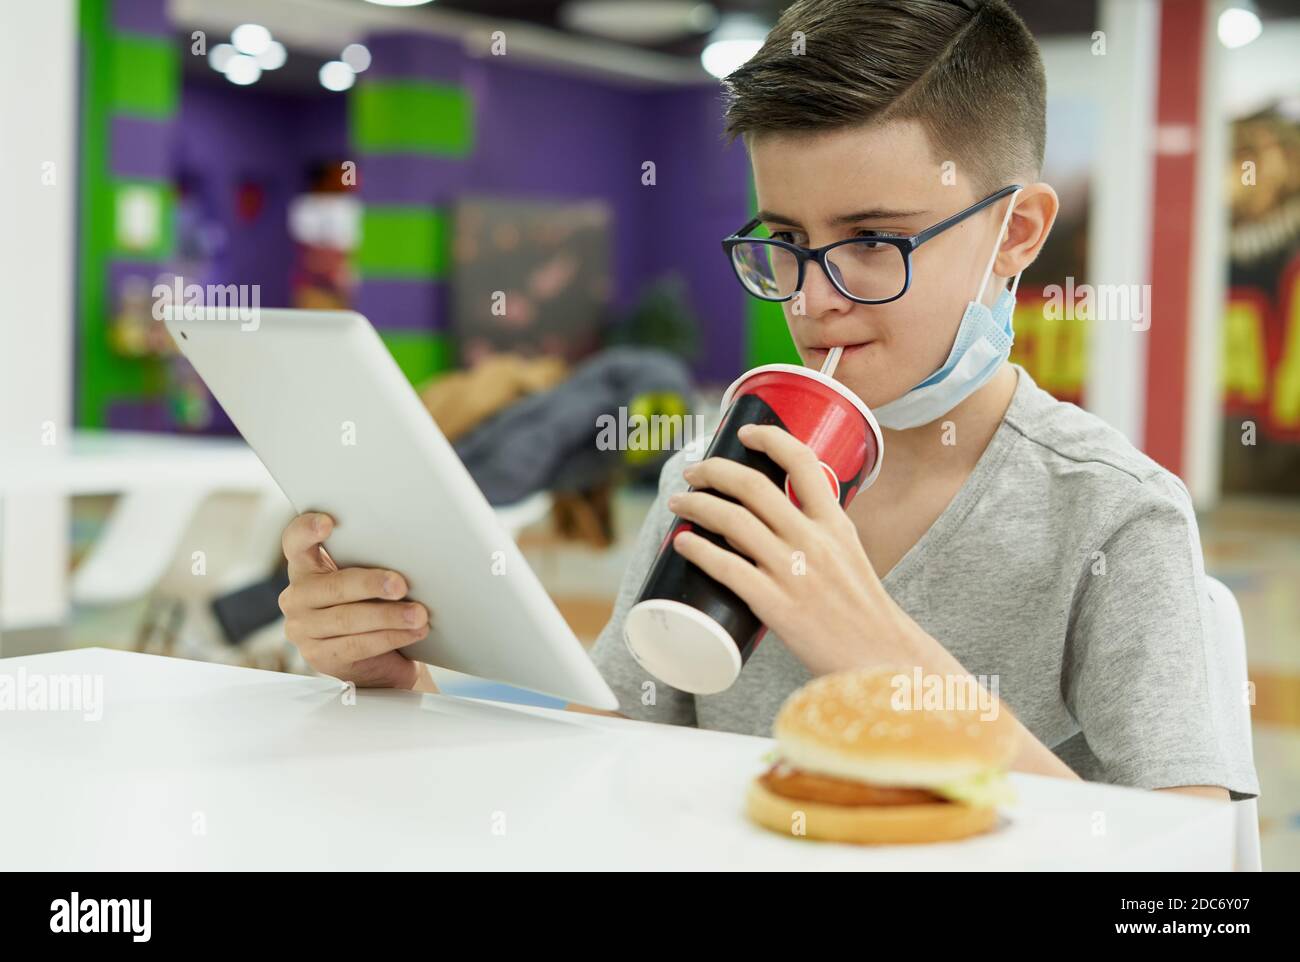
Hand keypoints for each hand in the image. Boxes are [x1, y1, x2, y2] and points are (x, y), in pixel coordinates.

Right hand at [278, 512, 430, 688]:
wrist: (379, 660)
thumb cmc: (374, 606)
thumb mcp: (367, 581)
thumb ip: (370, 564)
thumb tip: (407, 555)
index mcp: (305, 567)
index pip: (295, 542)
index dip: (307, 530)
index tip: (328, 522)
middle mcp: (297, 596)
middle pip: (333, 586)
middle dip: (371, 584)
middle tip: (401, 585)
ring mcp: (303, 628)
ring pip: (348, 618)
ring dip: (389, 616)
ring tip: (419, 614)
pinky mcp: (318, 656)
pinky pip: (358, 645)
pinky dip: (390, 637)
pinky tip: (413, 632)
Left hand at [667, 423, 921, 676]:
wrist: (882, 659)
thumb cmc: (862, 612)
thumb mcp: (850, 556)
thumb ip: (820, 534)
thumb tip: (779, 519)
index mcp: (836, 524)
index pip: (803, 462)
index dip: (769, 439)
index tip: (745, 434)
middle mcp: (814, 540)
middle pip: (754, 486)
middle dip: (714, 471)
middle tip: (693, 472)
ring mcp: (793, 572)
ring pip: (732, 521)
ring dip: (696, 506)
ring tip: (678, 503)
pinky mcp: (776, 606)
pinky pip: (728, 568)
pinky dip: (698, 550)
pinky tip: (683, 543)